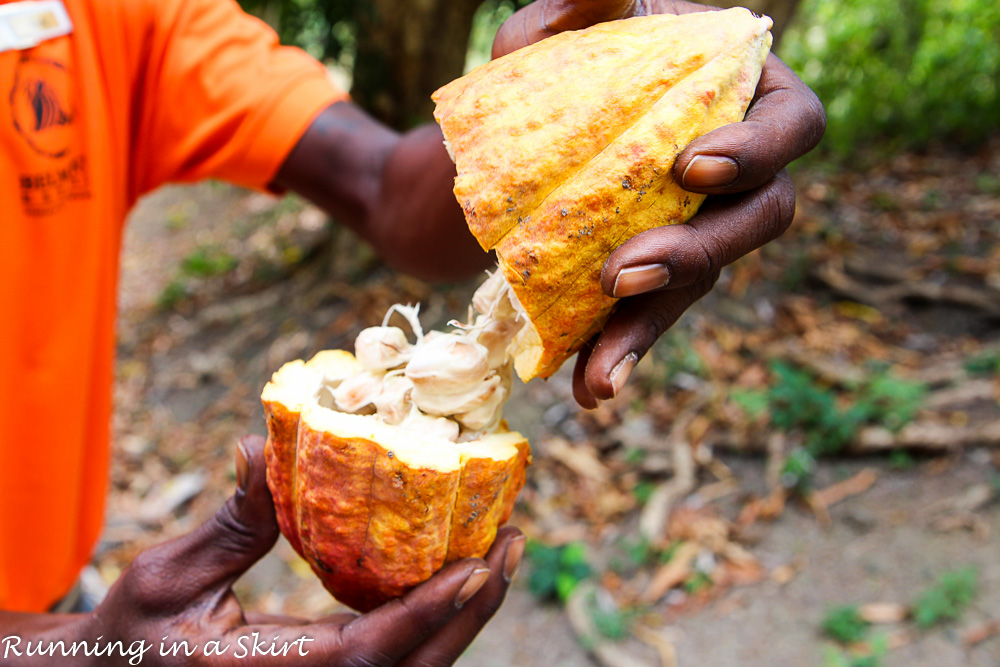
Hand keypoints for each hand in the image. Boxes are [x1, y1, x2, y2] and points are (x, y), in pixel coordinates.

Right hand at [25, 435, 521, 665]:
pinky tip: (454, 571)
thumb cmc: (133, 635)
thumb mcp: (167, 577)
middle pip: (413, 666)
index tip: (477, 569)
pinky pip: (396, 658)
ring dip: (463, 614)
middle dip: (470, 610)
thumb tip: (258, 447)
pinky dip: (434, 618)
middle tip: (511, 545)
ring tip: (500, 552)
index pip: (366, 653)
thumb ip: (229, 525)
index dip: (426, 613)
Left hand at [494, 0, 825, 406]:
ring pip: (702, 285)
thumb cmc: (553, 68)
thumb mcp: (560, 28)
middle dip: (700, 249)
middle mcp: (732, 171)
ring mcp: (693, 230)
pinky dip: (619, 354)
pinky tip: (591, 391)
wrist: (498, 145)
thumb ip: (585, 2)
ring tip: (602, 372)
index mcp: (738, 96)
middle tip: (626, 270)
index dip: (758, 150)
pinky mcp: (650, 277)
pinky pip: (648, 319)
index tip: (692, 167)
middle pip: (760, 219)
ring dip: (652, 327)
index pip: (789, 123)